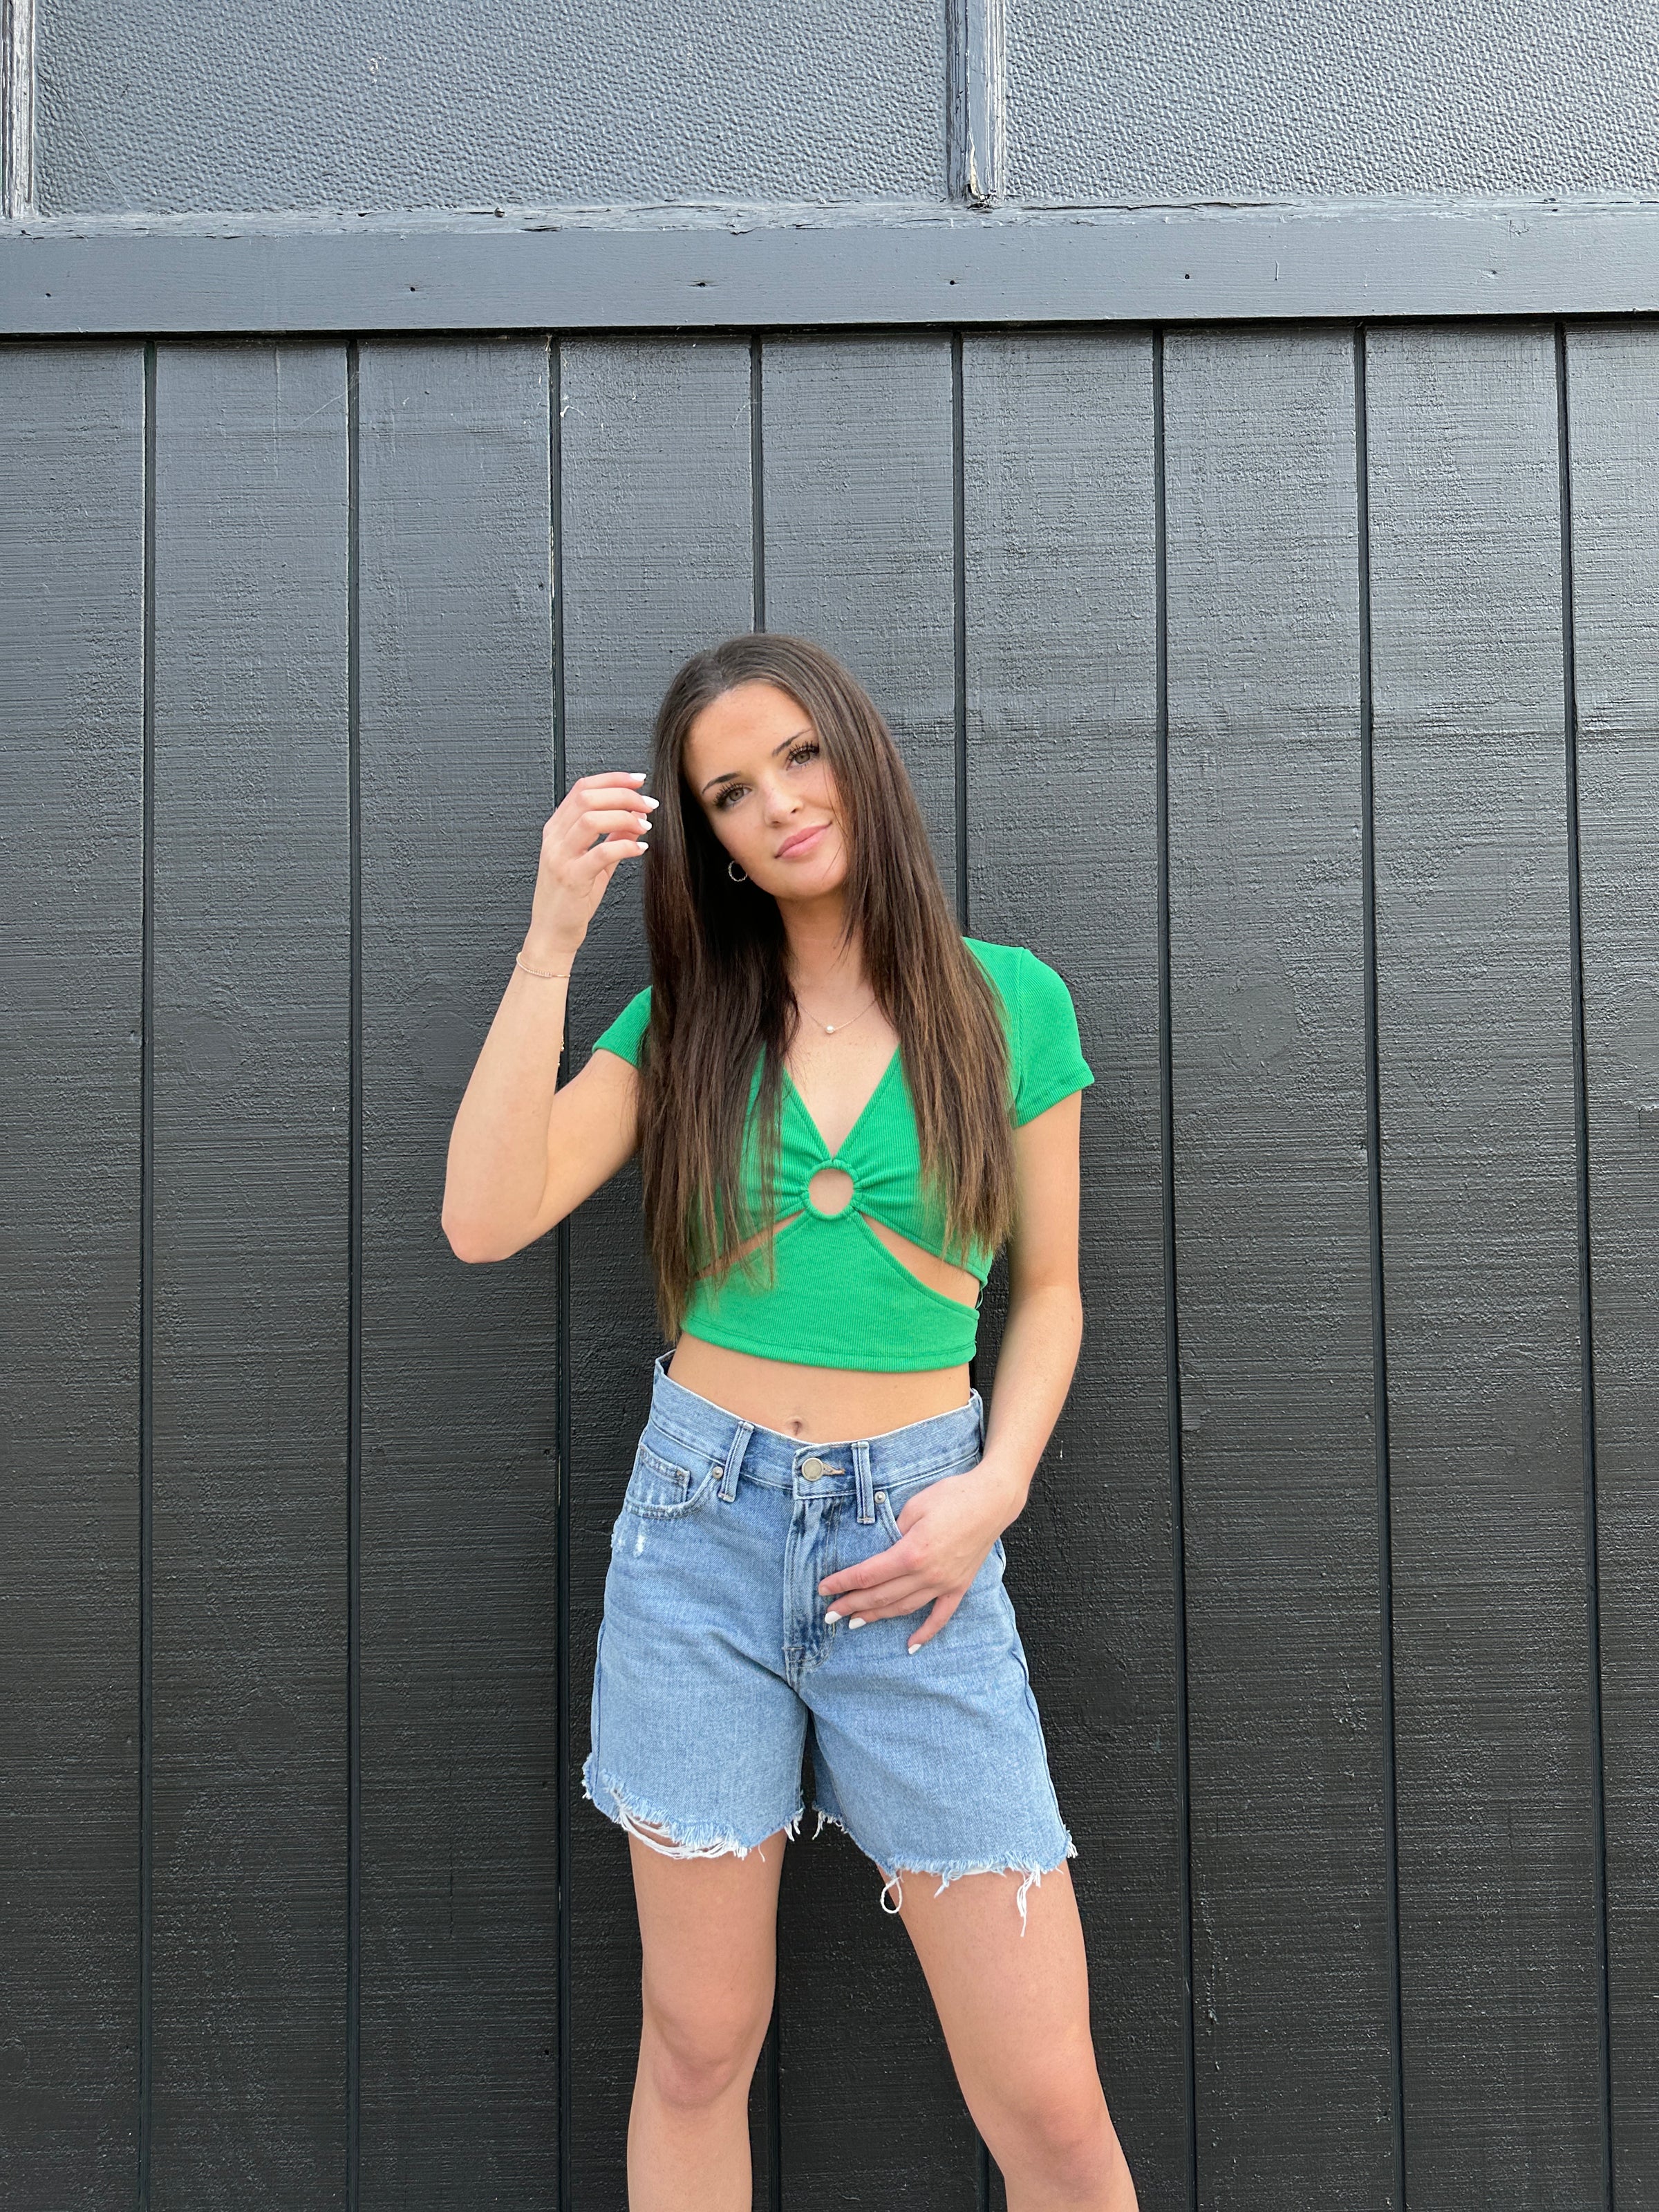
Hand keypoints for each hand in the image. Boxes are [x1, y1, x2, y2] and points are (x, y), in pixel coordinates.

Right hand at [523, 770, 656, 958]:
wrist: (552, 933)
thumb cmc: (569, 899)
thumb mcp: (592, 862)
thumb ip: (611, 838)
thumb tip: (634, 818)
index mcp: (556, 829)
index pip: (583, 788)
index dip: (613, 779)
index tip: (638, 780)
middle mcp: (555, 838)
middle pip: (588, 797)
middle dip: (623, 795)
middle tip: (648, 804)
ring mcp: (560, 857)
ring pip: (591, 819)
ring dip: (625, 817)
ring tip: (646, 825)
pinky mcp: (571, 877)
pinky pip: (600, 852)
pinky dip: (625, 846)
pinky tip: (640, 849)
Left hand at [816, 1463, 1026, 1653]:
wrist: (992, 1500)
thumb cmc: (953, 1495)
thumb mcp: (914, 1506)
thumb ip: (893, 1530)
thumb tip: (878, 1549)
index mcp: (911, 1552)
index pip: (868, 1574)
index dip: (843, 1583)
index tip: (824, 1589)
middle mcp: (927, 1573)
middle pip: (881, 1595)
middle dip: (852, 1605)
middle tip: (829, 1614)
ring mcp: (944, 1583)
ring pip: (904, 1607)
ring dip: (877, 1616)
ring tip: (855, 1623)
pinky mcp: (959, 1586)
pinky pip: (940, 1616)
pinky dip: (926, 1632)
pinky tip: (910, 1645)